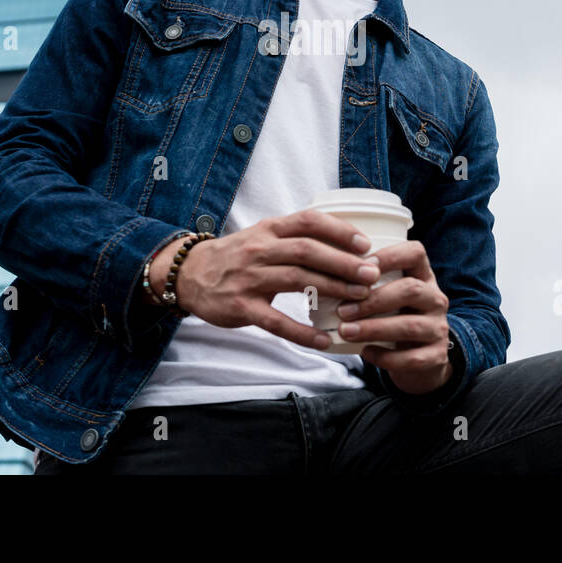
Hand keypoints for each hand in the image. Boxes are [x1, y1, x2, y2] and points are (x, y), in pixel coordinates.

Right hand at [172, 209, 380, 350]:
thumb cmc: (237, 256)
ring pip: (296, 280)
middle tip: (371, 274)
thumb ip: (296, 237)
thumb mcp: (263, 236)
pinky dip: (302, 332)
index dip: (339, 230)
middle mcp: (260, 250)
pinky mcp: (242, 307)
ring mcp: (249, 279)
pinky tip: (324, 340)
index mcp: (269, 229)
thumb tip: (345, 244)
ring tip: (359, 299)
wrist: (190, 275)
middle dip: (343, 262)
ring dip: (332, 289)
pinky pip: (276, 322)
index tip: (365, 244)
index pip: (308, 221)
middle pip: (307, 251)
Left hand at [335, 239, 453, 395]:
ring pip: (410, 326)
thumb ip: (366, 283)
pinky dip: (386, 357)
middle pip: (411, 290)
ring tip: (346, 331)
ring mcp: (439, 328)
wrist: (421, 359)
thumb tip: (318, 272)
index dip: (389, 255)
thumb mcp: (387, 295)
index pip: (415, 252)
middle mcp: (435, 298)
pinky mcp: (436, 356)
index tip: (361, 264)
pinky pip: (412, 358)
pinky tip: (365, 353)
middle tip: (342, 310)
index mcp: (422, 276)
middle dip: (373, 299)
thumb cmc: (393, 318)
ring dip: (374, 328)